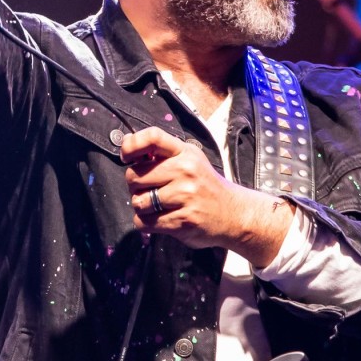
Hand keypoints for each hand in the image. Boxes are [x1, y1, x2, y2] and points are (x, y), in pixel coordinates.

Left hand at [119, 128, 291, 264]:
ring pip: (138, 202)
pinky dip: (146, 223)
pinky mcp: (183, 220)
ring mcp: (185, 196)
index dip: (131, 146)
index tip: (127, 158)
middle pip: (134, 176)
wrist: (234, 214)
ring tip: (157, 206)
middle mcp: (185, 171)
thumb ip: (160, 153)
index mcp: (185, 153)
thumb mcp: (189, 161)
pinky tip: (160, 219)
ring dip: (142, 207)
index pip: (152, 137)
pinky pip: (145, 222)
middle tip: (150, 190)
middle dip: (135, 186)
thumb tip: (125, 143)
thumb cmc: (205, 186)